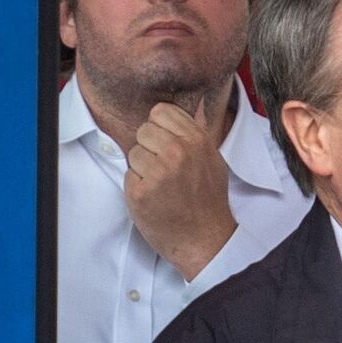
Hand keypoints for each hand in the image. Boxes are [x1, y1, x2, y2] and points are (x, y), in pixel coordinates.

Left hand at [125, 98, 235, 280]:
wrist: (205, 240)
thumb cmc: (209, 201)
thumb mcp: (213, 160)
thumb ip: (198, 132)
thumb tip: (196, 102)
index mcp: (196, 141)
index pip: (160, 112)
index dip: (160, 128)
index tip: (165, 145)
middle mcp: (177, 153)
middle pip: (144, 130)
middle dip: (149, 148)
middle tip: (163, 170)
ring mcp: (157, 173)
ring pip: (133, 153)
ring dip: (142, 169)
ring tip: (160, 186)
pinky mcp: (140, 193)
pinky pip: (128, 176)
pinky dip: (137, 188)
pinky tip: (153, 200)